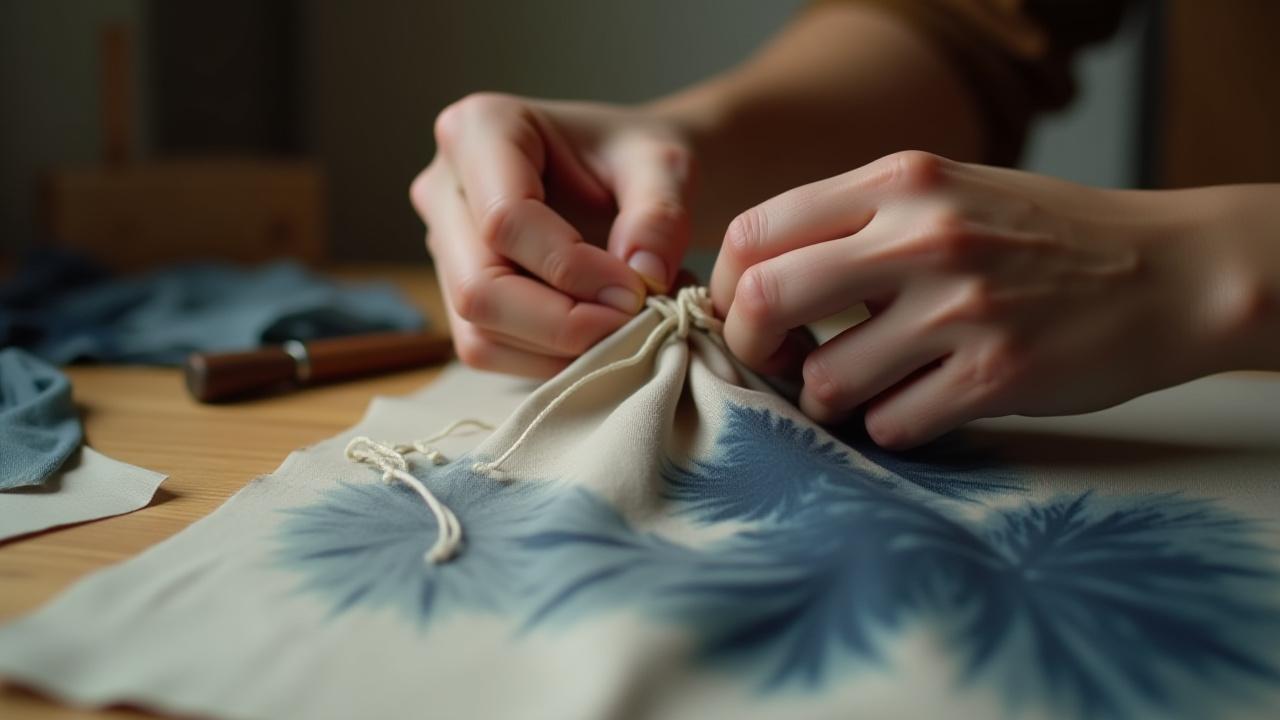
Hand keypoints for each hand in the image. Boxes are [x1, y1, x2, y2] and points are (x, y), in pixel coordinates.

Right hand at [411, 93, 694, 376]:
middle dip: (564, 323)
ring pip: (479, 332)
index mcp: (480, 128)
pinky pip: (489, 349)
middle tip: (635, 324)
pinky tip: (602, 337)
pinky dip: (552, 361)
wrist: (630, 176)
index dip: (572, 269)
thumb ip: (660, 215)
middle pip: (480, 287)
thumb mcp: (666, 166)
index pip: (506, 219)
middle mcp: (444, 187)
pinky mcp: (458, 293)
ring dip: (561, 351)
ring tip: (629, 328)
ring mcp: (445, 245)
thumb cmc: (638, 159)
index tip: (639, 291)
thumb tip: (645, 277)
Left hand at [711, 151, 1258, 448]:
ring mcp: (961, 306)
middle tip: (775, 362)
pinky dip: (891, 426)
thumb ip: (856, 222)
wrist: (1168, 270)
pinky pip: (891, 425)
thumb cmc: (1041, 236)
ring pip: (825, 381)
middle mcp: (923, 235)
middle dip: (751, 345)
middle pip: (766, 297)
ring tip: (865, 387)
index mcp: (900, 181)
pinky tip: (923, 404)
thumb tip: (753, 284)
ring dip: (829, 398)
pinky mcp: (997, 374)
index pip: (757, 230)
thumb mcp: (947, 191)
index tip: (743, 313)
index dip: (727, 284)